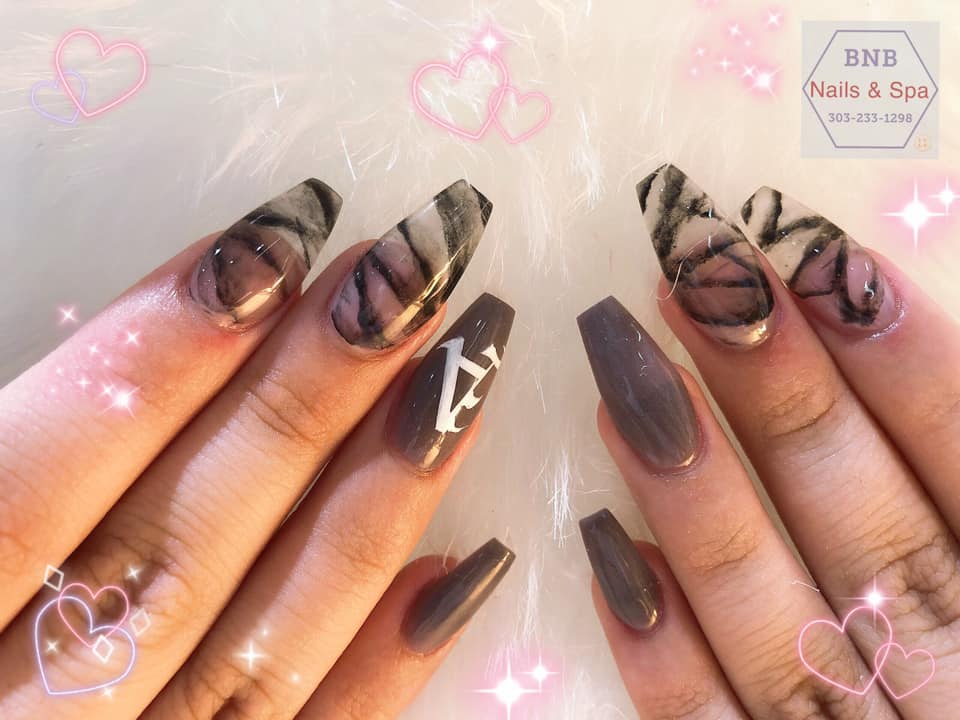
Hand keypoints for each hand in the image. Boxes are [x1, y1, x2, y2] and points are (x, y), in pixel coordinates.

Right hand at [0, 178, 515, 717]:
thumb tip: (172, 327)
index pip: (23, 487)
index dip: (151, 356)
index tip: (271, 242)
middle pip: (175, 543)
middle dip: (302, 396)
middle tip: (409, 269)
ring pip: (262, 642)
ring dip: (373, 500)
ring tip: (463, 371)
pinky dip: (384, 674)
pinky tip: (466, 568)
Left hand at [577, 166, 959, 717]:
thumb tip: (875, 325)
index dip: (905, 360)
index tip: (810, 254)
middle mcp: (958, 697)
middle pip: (869, 530)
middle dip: (778, 397)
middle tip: (689, 276)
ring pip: (781, 626)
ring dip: (697, 497)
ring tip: (621, 378)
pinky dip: (666, 657)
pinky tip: (603, 551)